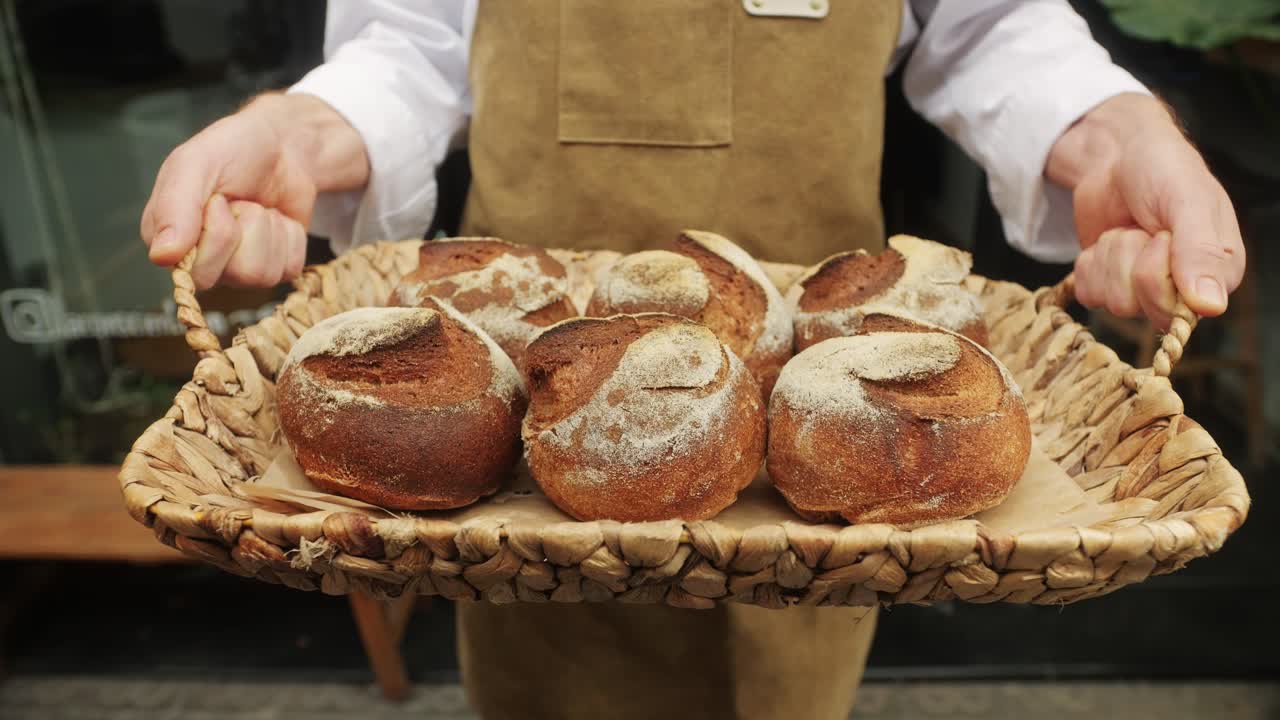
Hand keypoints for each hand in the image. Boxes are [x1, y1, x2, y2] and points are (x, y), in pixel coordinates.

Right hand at [140, 93, 368, 288]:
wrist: (282, 145)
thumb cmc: (232, 150)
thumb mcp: (196, 163)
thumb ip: (174, 206)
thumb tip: (162, 256)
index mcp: (166, 238)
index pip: (193, 269)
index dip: (217, 231)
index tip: (219, 199)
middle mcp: (199, 261)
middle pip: (236, 275)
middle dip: (248, 228)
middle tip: (239, 201)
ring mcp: (238, 270)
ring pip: (264, 275)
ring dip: (271, 230)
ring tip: (258, 207)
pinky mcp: (274, 269)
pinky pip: (290, 270)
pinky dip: (291, 236)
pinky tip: (278, 217)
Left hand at [1047, 93, 1244, 328]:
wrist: (1117, 157)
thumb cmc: (1164, 171)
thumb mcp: (1188, 201)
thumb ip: (1201, 251)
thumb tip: (1210, 306)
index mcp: (1220, 272)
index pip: (1183, 308)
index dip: (1159, 270)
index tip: (1161, 235)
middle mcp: (1185, 289)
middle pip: (1143, 308)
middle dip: (1131, 260)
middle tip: (1144, 228)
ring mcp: (1145, 291)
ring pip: (1113, 303)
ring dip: (1111, 256)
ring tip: (1128, 228)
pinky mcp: (1110, 286)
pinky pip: (1090, 295)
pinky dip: (1090, 263)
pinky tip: (1108, 238)